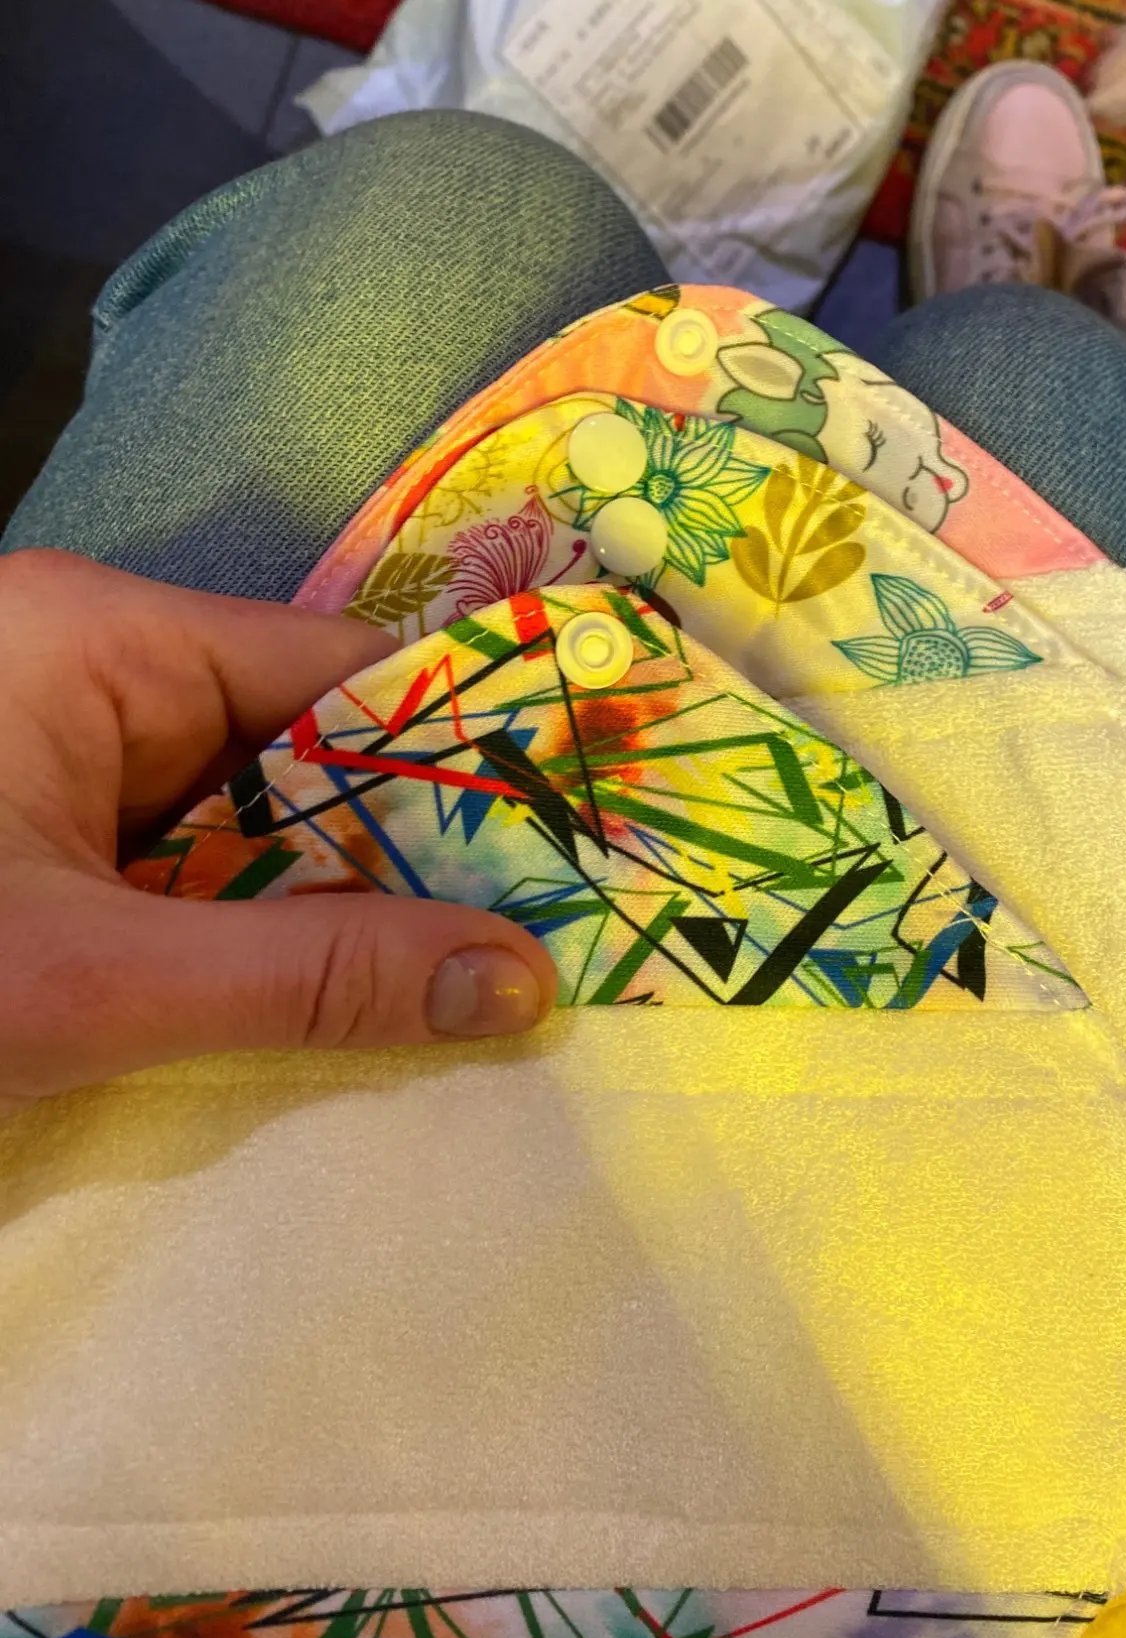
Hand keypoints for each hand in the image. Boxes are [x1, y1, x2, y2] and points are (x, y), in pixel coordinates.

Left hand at [0, 550, 556, 1104]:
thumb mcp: (98, 980)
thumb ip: (308, 978)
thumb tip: (517, 981)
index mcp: (106, 640)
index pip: (340, 672)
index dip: (459, 760)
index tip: (562, 851)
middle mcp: (98, 672)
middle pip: (307, 750)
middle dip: (400, 856)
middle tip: (529, 943)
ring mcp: (66, 753)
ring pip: (254, 822)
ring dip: (328, 909)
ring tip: (457, 984)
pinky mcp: (47, 830)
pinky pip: (192, 867)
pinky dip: (251, 933)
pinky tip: (330, 998)